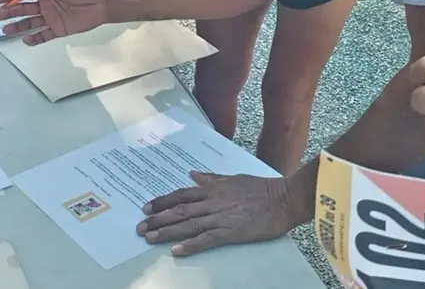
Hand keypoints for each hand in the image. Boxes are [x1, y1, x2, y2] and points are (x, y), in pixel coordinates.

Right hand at [0, 0, 110, 44]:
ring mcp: (50, 18)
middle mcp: (44, 4)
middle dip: (9, 12)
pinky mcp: (58, 30)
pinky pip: (43, 35)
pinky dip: (34, 39)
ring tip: (5, 30)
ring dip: (17, 26)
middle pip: (23, 9)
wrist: (104, 3)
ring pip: (29, 23)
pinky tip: (25, 40)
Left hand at [137, 172, 294, 255]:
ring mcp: (221, 217)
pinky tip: (176, 250)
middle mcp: (212, 201)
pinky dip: (191, 245)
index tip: (146, 208)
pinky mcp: (232, 232)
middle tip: (140, 227)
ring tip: (149, 238)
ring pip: (188, 224)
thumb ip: (211, 178)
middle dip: (158, 219)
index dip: (162, 201)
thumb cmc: (261, 188)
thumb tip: (193, 174)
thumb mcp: (233, 177)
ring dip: (167, 232)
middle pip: (179, 210)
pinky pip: (207, 239)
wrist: (284, 198)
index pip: (181, 194)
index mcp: (212, 188)